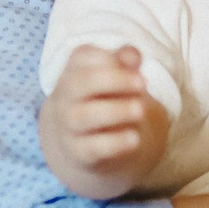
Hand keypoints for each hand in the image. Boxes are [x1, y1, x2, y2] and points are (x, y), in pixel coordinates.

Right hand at [39, 45, 167, 198]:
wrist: (83, 137)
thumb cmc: (106, 95)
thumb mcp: (117, 74)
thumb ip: (125, 61)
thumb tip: (133, 56)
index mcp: (74, 69)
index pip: (84, 56)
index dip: (110, 59)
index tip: (135, 64)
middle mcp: (66, 95)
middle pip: (81, 83)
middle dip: (114, 80)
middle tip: (143, 84)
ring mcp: (69, 124)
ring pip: (85, 116)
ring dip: (116, 111)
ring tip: (141, 111)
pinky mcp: (78, 152)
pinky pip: (93, 147)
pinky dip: (115, 143)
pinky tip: (135, 138)